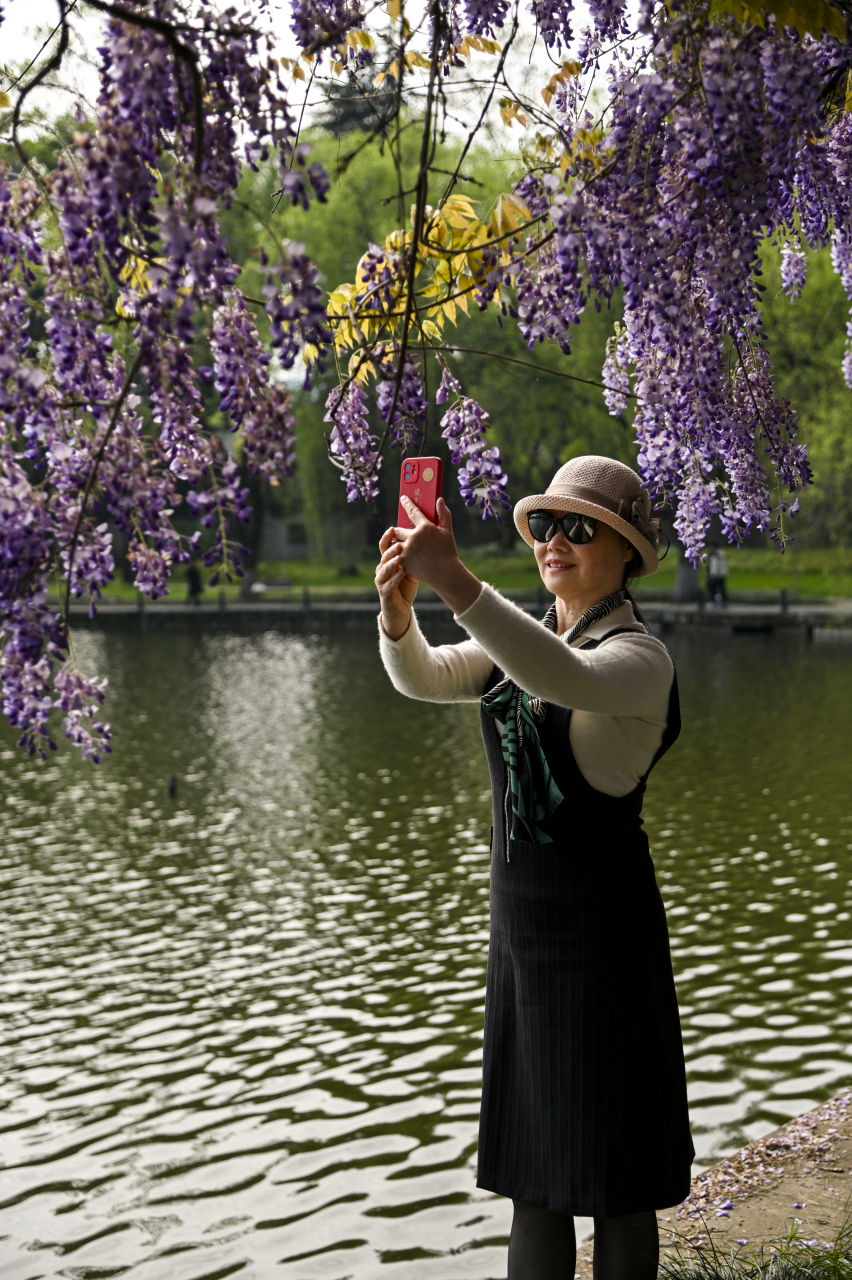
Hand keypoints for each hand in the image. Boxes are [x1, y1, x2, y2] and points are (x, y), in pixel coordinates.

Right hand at [375, 524, 418, 640]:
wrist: (401, 608)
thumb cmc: (406, 585)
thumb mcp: (411, 567)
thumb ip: (414, 555)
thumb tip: (425, 537)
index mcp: (388, 561)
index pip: (385, 545)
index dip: (388, 536)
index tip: (394, 528)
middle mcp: (382, 569)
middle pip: (383, 555)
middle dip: (390, 548)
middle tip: (399, 542)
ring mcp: (381, 581)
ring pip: (384, 568)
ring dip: (392, 562)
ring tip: (400, 556)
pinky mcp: (384, 593)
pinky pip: (388, 584)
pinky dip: (395, 578)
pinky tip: (402, 573)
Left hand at [391, 496, 481, 615]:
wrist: (445, 574)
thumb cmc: (448, 552)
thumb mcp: (448, 532)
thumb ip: (444, 514)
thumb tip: (440, 500)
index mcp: (425, 527)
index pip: (412, 511)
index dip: (407, 503)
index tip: (403, 498)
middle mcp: (413, 537)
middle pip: (398, 529)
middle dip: (398, 531)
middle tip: (398, 531)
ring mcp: (407, 550)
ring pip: (395, 542)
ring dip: (396, 543)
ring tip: (399, 545)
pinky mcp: (403, 561)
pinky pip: (396, 554)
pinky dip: (397, 554)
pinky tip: (401, 556)